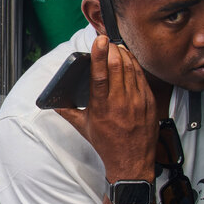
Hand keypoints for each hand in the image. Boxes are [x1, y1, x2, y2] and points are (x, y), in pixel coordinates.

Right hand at [55, 36, 157, 181]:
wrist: (132, 162)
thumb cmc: (108, 145)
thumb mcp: (84, 128)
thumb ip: (68, 113)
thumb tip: (55, 103)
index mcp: (102, 108)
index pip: (99, 75)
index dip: (99, 55)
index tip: (99, 40)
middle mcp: (120, 102)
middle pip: (117, 66)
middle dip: (112, 49)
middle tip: (107, 42)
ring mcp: (137, 101)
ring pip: (131, 68)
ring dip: (123, 54)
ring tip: (116, 47)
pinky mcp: (149, 102)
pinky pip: (142, 76)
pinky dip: (134, 64)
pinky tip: (129, 59)